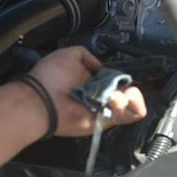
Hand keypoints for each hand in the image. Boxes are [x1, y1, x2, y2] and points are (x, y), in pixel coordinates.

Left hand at [29, 46, 146, 137]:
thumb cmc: (51, 76)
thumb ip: (88, 57)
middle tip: (125, 86)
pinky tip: (121, 97)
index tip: (122, 75)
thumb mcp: (70, 54)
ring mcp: (102, 110)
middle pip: (126, 93)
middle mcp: (98, 97)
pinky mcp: (105, 121)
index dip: (121, 78)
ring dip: (131, 97)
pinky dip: (134, 106)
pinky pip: (129, 115)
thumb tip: (101, 66)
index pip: (114, 81)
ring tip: (115, 94)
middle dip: (129, 88)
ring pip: (130, 104)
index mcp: (90, 82)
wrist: (42, 99)